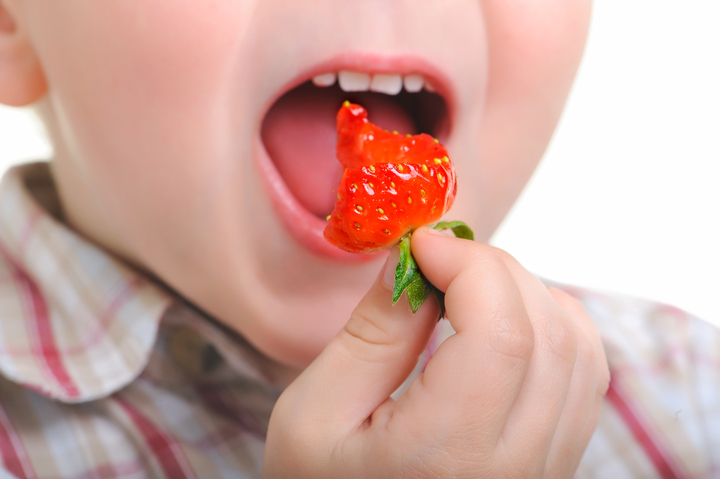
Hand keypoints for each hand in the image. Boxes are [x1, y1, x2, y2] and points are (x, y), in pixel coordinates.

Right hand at [262, 227, 609, 477]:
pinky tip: (503, 317)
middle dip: (494, 269)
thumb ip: (371, 335)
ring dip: (527, 292)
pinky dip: (552, 324)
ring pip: (579, 349)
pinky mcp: (556, 462)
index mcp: (447, 458)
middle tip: (438, 259)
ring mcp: (546, 470)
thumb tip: (413, 261)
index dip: (471, 266)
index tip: (422, 244)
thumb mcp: (314, 414)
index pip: (501, 335)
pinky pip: (585, 376)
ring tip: (467, 285)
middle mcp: (517, 469)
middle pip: (547, 332)